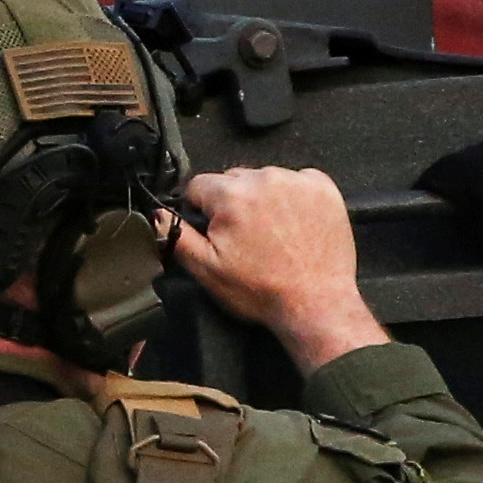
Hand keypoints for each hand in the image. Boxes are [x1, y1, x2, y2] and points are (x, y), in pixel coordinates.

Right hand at [162, 168, 386, 372]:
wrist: (315, 303)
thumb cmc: (262, 290)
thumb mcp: (206, 269)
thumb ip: (176, 235)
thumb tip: (159, 213)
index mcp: (230, 195)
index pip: (198, 185)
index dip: (200, 210)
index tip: (215, 232)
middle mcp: (264, 179)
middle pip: (232, 179)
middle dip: (232, 204)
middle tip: (246, 238)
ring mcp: (297, 181)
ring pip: (263, 179)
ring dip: (262, 199)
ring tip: (272, 235)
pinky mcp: (323, 188)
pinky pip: (296, 181)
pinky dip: (292, 197)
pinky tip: (293, 225)